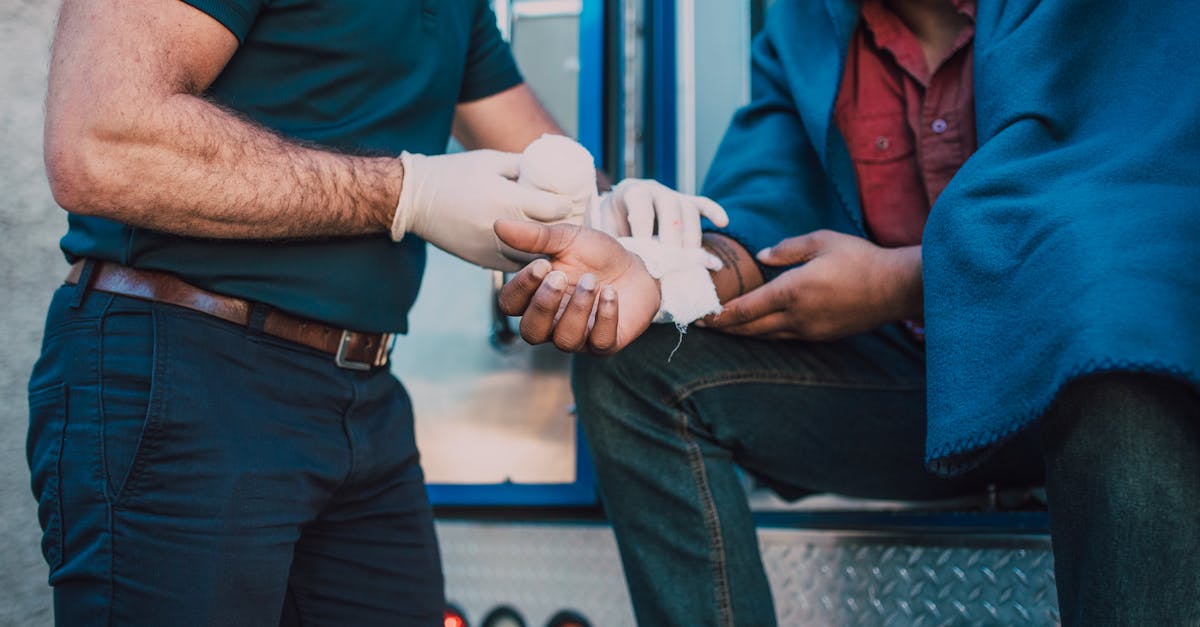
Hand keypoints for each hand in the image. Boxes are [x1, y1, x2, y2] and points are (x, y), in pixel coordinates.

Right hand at [392, 150, 579, 270]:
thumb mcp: (492, 160)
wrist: (414, 199)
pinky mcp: (481, 261)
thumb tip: (550, 168)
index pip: (554, 209)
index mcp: (508, 199)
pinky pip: (514, 265)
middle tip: (569, 220)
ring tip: (553, 238)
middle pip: (548, 236)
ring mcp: (492, 248)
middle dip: (561, 228)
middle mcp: (503, 228)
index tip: (571, 200)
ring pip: (533, 256)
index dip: (567, 205)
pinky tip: (531, 250)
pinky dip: (525, 259)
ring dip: (545, 248)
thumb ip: (522, 165)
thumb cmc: (455, 173)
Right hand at [494, 220, 660, 353]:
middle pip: (531, 332)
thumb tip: (498, 225)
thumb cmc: (595, 257)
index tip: (542, 264)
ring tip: (592, 281)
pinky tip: (611, 293)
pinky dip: (605, 316)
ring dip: (577, 308)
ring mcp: (579, 337)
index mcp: (535, 298)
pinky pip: (600, 342)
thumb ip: (534, 236)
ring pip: (565, 340)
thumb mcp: (566, 239)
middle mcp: (552, 323)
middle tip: (559, 276)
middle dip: (543, 305)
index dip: (521, 287)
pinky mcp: (606, 343)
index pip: (510, 305)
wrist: (637, 267)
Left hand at [589, 179, 728, 248]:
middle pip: (670, 207)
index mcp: (632, 192)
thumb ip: (610, 238)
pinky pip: (703, 203)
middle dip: (672, 235)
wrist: (619, 206)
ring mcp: (673, 194)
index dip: (643, 227)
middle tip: (671, 260)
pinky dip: (714, 211)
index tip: (645, 250)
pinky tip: (724, 222)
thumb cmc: (612, 221)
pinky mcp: (687, 202)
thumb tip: (618, 255)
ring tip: (690, 257)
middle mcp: (655, 189)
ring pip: (689, 208)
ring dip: (692, 234)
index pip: (641, 204)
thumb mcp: (604, 227)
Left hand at [702, 230, 921, 340]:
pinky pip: (786, 336)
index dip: (721, 315)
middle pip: (751, 328)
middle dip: (725, 328)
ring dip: (744, 333)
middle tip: (704, 325)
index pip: (746, 309)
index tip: (703, 316)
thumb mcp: (821, 241)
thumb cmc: (859, 258)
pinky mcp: (822, 335)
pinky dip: (767, 332)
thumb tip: (762, 256)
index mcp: (792, 291)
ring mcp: (810, 330)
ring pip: (767, 335)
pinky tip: (760, 327)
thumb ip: (787, 249)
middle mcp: (796, 316)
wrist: (895, 287)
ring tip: (726, 328)